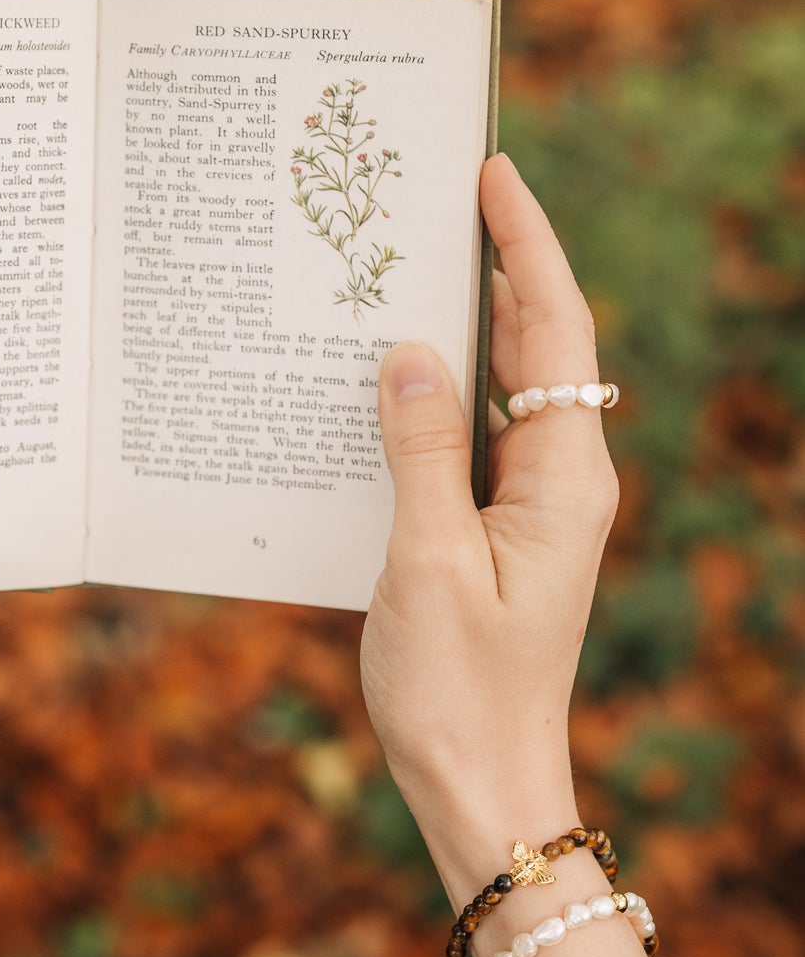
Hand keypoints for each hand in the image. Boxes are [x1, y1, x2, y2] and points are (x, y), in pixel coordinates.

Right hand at [360, 155, 652, 956]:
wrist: (479, 783)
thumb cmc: (457, 690)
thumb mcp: (428, 565)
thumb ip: (421, 453)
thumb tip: (410, 351)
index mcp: (563, 481)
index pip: (553, 332)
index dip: (526, 246)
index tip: (494, 174)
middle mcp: (561, 483)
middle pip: (541, 348)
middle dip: (501, 267)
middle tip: (444, 200)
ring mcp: (533, 509)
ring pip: (507, 390)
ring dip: (471, 327)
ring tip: (416, 266)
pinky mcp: (498, 533)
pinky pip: (476, 439)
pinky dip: (444, 395)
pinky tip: (393, 380)